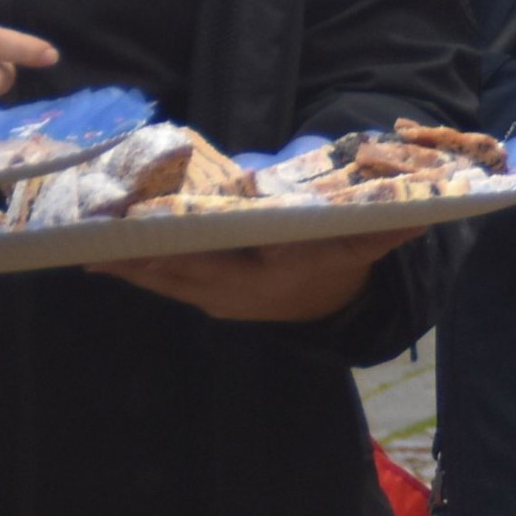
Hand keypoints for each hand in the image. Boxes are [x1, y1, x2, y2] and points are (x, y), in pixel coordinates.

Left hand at [96, 237, 388, 323]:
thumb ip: (386, 227)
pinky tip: (96, 256)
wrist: (323, 305)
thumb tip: (425, 210)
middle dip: (157, 255)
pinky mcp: (199, 293)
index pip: (257, 261)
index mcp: (281, 273)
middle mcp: (243, 290)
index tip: (201, 242)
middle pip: (194, 271)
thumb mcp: (362, 245)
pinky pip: (161, 281)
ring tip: (90, 245)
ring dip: (131, 262)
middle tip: (118, 238)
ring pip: (169, 278)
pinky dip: (131, 268)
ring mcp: (216, 295)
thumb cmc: (337, 261)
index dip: (229, 253)